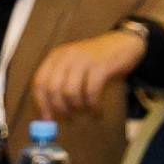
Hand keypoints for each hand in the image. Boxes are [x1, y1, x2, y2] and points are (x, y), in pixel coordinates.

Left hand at [23, 24, 147, 119]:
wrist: (124, 43)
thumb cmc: (97, 61)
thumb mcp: (74, 66)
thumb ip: (61, 85)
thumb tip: (49, 114)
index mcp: (56, 56)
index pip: (39, 82)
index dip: (42, 103)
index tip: (47, 119)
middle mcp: (66, 56)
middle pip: (52, 88)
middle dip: (59, 108)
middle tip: (68, 118)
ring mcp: (83, 60)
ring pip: (70, 92)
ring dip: (77, 107)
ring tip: (85, 111)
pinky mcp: (100, 66)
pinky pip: (91, 92)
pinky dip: (93, 105)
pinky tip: (96, 110)